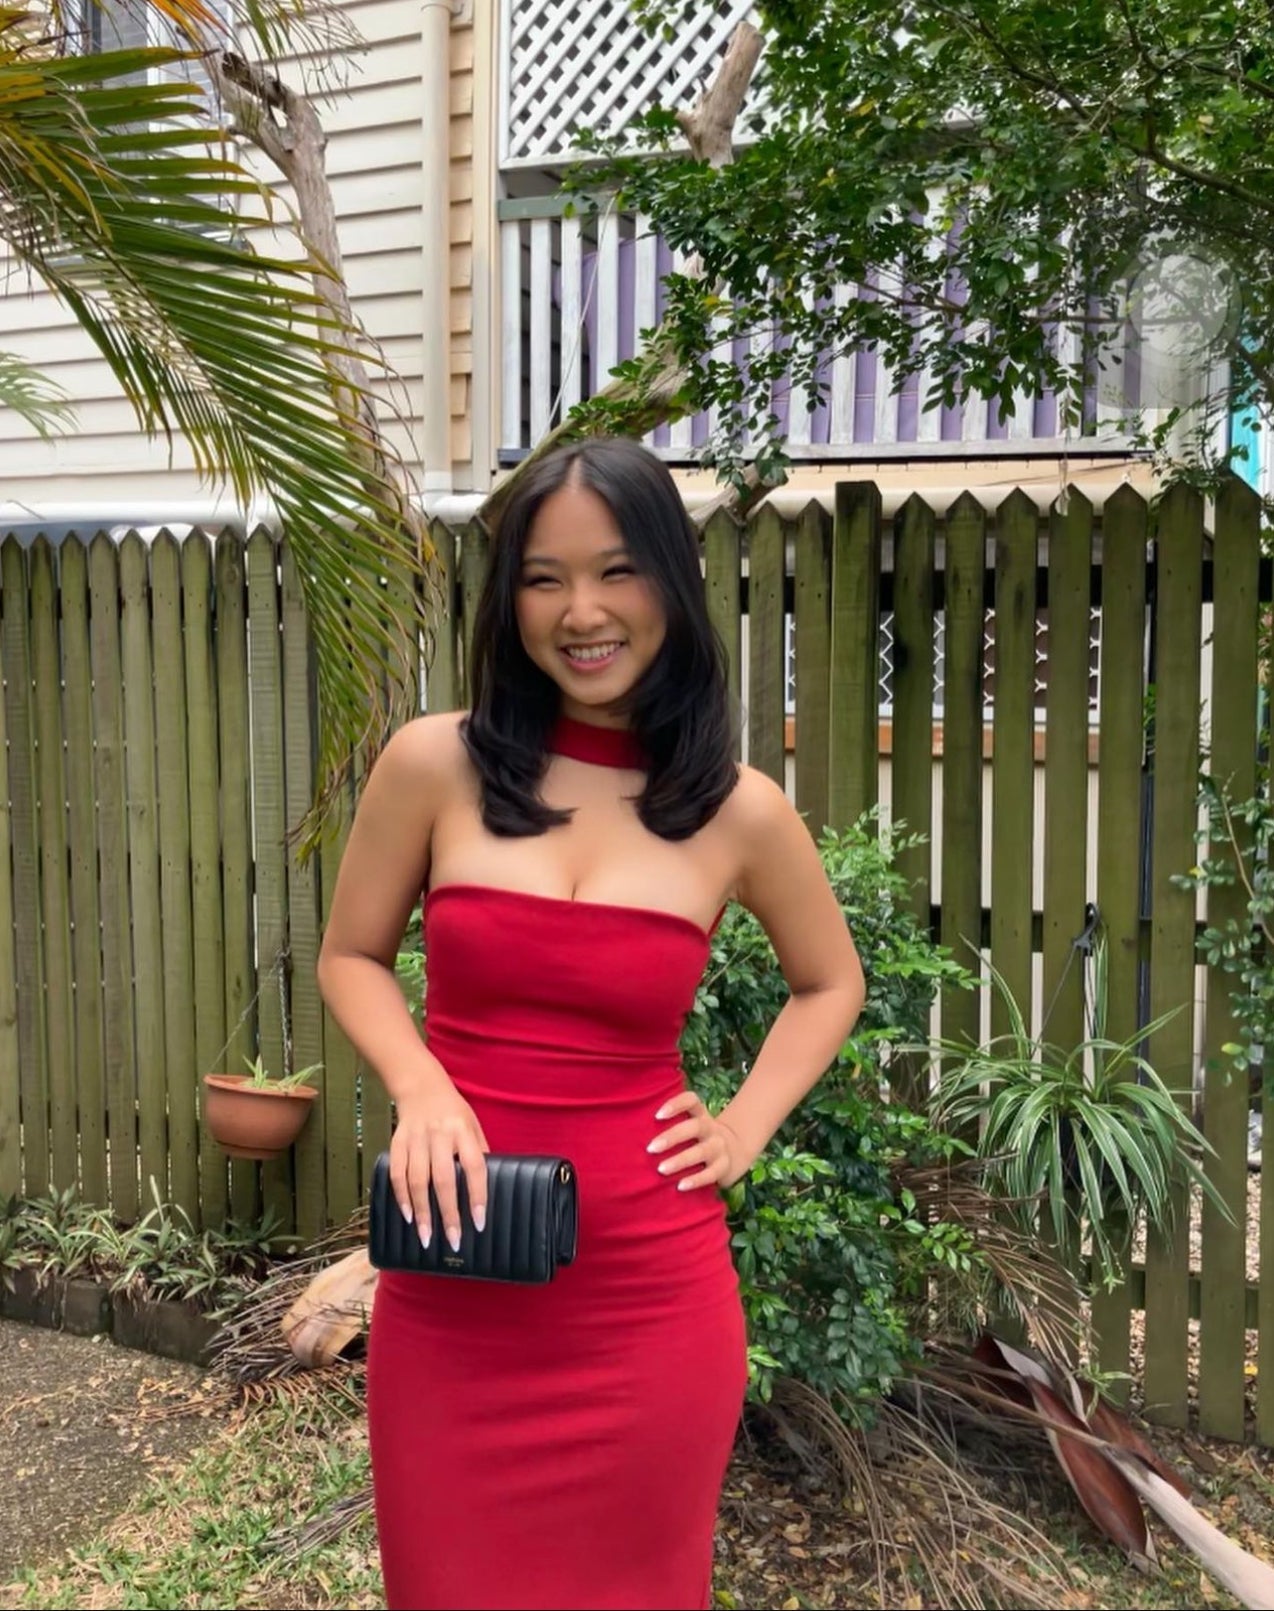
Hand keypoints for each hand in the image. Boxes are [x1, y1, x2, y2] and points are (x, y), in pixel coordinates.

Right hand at [389, 1082, 488, 1251]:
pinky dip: (401, 1196)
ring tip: (426, 1236)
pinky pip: (397, 1173)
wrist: (422, 1087)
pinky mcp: (397, 1142)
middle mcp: (439, 1135)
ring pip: (417, 1180)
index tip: (479, 1222)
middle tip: (453, 1240)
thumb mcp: (474, 1126)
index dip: (477, 1196)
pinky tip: (408, 1216)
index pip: (474, 1167)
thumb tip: (484, 1188)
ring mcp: (416, 1139)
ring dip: (422, 1211)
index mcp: (463, 1131)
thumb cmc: (454, 1113)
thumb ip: (478, 1153)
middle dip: (448, 1213)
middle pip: (444, 1179)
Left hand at [646, 1091, 742, 1191]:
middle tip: (650, 1148)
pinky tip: (680, 1186)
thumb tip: (630, 1132)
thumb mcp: (691, 1125)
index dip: (676, 1104)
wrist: (734, 1151)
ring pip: (702, 1151)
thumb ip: (670, 1124)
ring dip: (680, 1160)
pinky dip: (696, 1180)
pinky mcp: (724, 1167)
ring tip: (661, 1169)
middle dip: (672, 1137)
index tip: (657, 1115)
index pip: (691, 1101)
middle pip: (694, 1127)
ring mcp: (719, 1147)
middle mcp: (711, 1128)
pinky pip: (711, 1174)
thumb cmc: (698, 1138)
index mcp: (700, 1114)